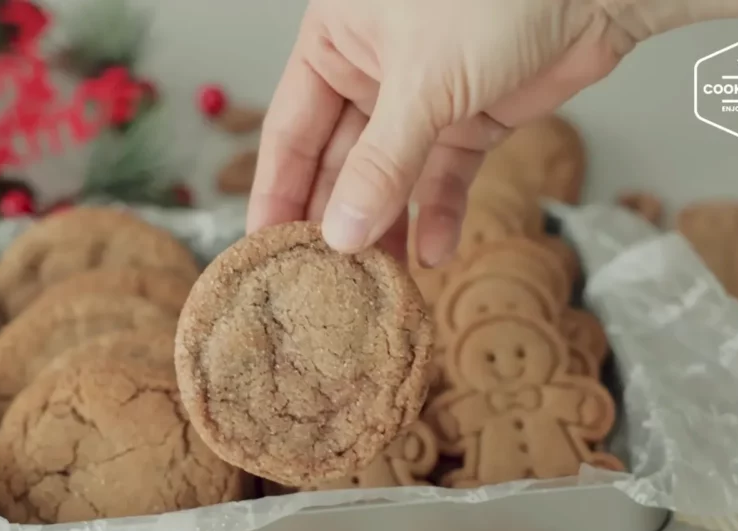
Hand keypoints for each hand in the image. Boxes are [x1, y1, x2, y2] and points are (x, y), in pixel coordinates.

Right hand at [247, 0, 635, 265]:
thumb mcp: (423, 82)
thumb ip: (380, 164)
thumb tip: (340, 235)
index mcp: (335, 42)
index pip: (289, 131)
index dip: (276, 193)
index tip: (266, 251)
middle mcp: (370, 70)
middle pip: (338, 161)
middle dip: (335, 219)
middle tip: (321, 281)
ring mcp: (422, 97)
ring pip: (391, 177)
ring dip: (387, 227)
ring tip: (378, 279)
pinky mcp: (472, 119)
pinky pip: (444, 177)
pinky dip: (439, 213)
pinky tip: (434, 252)